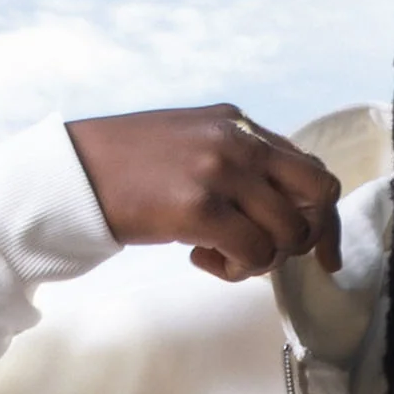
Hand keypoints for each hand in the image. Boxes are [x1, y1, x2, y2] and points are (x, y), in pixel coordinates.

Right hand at [66, 105, 341, 285]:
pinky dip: (237, 269)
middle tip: (265, 254)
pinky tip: (202, 258)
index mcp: (239, 124)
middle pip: (318, 195)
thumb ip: (239, 165)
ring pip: (287, 232)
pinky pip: (254, 253)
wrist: (71, 174)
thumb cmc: (126, 168)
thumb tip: (282, 208)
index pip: (311, 169)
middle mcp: (239, 141)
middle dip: (304, 237)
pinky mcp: (199, 207)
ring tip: (221, 255)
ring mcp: (220, 171)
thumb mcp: (192, 146)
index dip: (323, 218)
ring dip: (262, 259)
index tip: (322, 255)